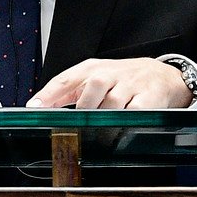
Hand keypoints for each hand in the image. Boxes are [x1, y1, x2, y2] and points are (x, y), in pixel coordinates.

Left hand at [29, 58, 193, 109]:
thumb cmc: (122, 79)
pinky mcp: (147, 97)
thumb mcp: (94, 77)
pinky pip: (131, 112)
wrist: (162, 75)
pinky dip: (124, 120)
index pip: (64, 80)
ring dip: (103, 119)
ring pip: (108, 106)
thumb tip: (41, 106)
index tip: (34, 108)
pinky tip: (121, 124)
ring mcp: (128, 85)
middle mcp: (108, 75)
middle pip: (87, 95)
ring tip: (103, 126)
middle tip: (81, 125)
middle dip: (82, 113)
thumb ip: (68, 91)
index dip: (48, 95)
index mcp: (91, 70)